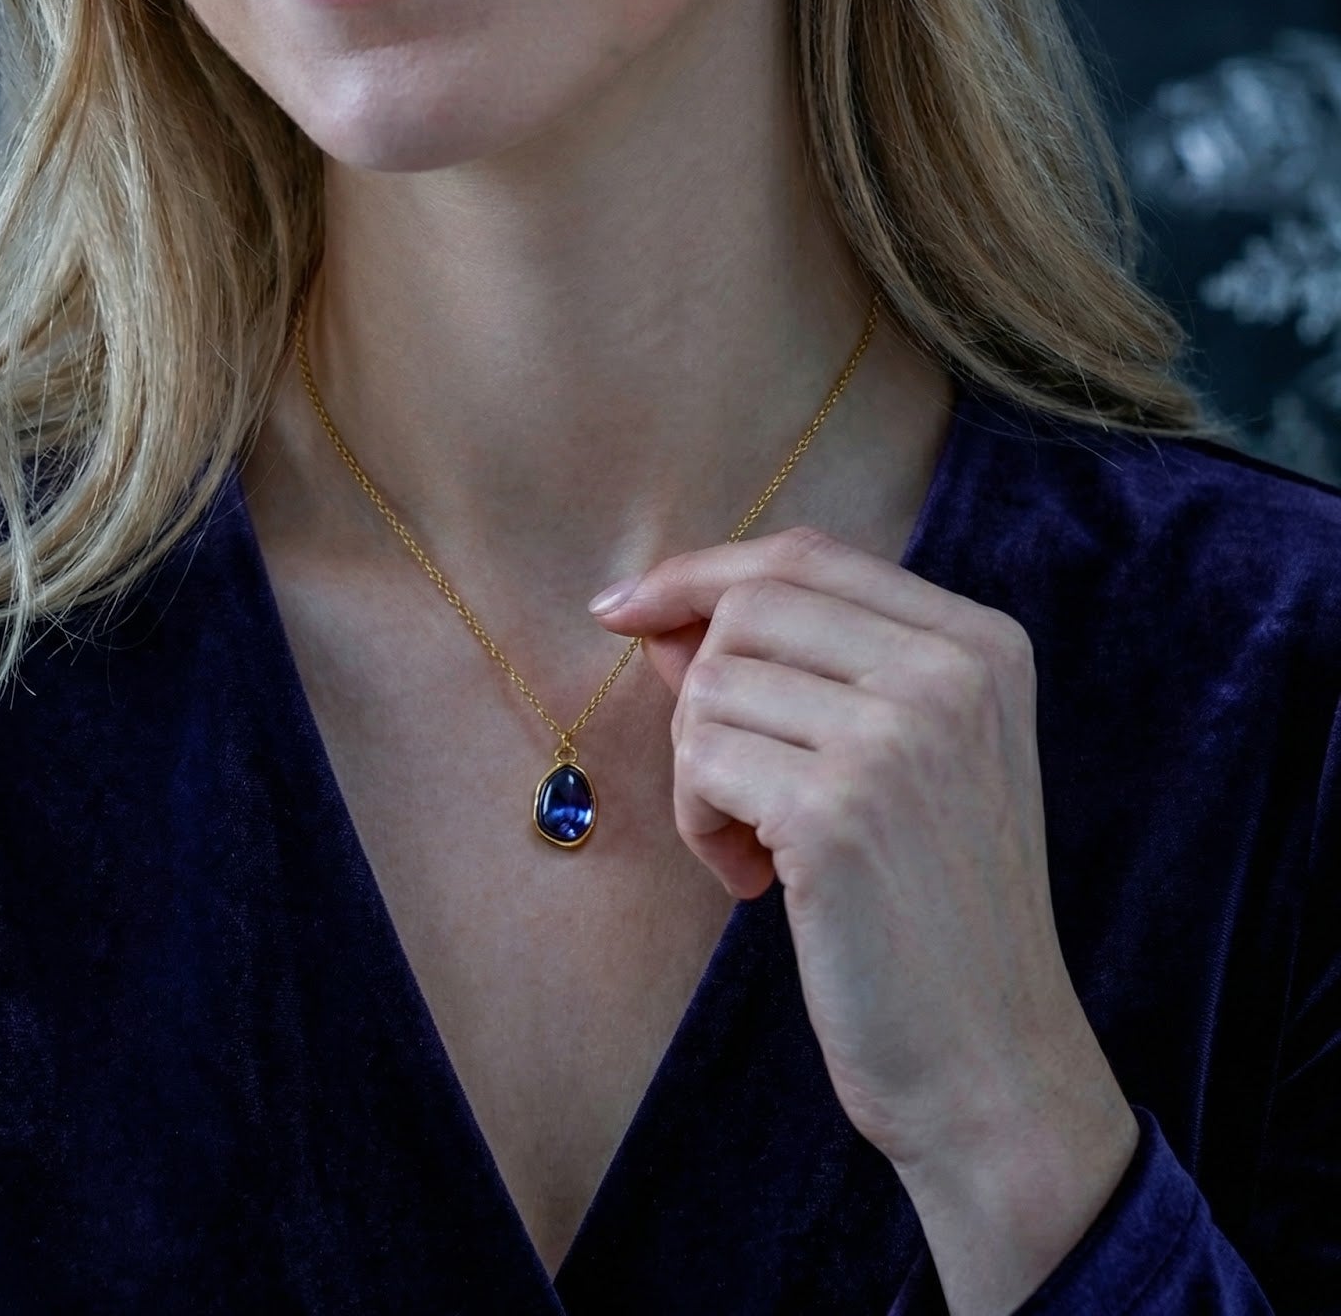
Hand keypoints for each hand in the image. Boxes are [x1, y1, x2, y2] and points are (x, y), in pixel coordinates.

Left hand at [589, 523, 1129, 1179]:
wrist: (992, 1061)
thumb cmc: (926, 908)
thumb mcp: (889, 761)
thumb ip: (791, 672)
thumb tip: (658, 615)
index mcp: (980, 643)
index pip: (808, 557)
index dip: (702, 574)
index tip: (626, 610)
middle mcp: (952, 669)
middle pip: (749, 607)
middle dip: (702, 689)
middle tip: (730, 783)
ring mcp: (900, 733)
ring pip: (712, 684)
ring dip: (701, 770)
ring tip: (756, 846)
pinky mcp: (838, 807)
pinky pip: (701, 760)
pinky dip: (700, 823)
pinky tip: (752, 881)